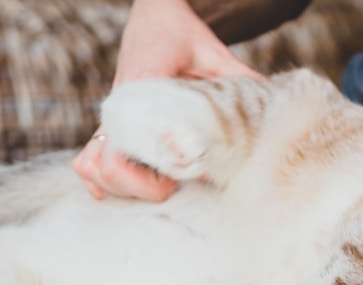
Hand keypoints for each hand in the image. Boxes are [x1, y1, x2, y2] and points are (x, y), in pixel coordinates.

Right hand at [74, 0, 262, 200]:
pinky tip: (129, 189)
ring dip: (120, 186)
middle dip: (139, 188)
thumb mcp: (213, 53)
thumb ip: (240, 77)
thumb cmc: (181, 35)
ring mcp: (111, 122)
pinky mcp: (110, 128)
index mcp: (139, 92)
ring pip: (91, 168)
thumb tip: (275, 98)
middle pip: (107, 168)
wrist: (153, 17)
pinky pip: (87, 161)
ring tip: (156, 185)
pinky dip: (100, 179)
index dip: (153, 172)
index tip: (180, 176)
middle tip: (172, 185)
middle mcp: (118, 111)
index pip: (129, 146)